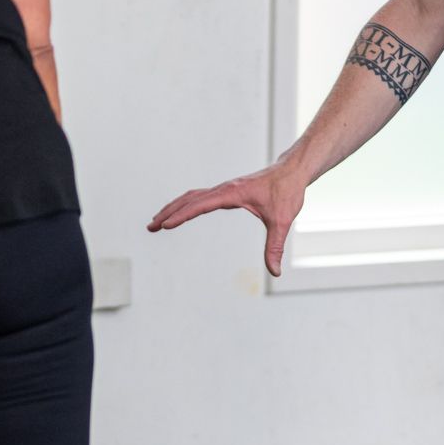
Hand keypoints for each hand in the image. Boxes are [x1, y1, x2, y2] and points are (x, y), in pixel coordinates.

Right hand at [148, 162, 306, 276]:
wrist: (292, 172)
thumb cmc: (287, 192)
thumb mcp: (282, 221)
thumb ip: (275, 247)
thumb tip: (275, 272)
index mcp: (232, 193)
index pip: (200, 204)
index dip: (182, 215)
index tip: (166, 225)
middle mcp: (224, 189)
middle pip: (189, 199)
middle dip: (169, 212)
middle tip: (151, 227)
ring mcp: (224, 189)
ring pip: (191, 196)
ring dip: (173, 207)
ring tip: (157, 221)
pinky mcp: (227, 191)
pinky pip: (200, 196)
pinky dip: (185, 204)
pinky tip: (180, 212)